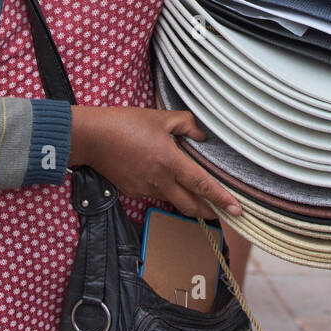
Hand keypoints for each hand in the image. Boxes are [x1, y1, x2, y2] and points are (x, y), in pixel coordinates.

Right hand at [68, 106, 241, 219]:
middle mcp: (160, 181)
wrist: (93, 138)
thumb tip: (202, 136)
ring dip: (188, 201)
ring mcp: (146, 189)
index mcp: (171, 162)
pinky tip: (165, 179)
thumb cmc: (126, 123)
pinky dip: (166, 190)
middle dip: (210, 211)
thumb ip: (187, 124)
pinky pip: (156, 194)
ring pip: (174, 200)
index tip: (238, 209)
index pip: (203, 185)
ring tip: (198, 195)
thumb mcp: (161, 117)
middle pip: (192, 205)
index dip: (222, 198)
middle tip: (224, 212)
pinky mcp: (133, 191)